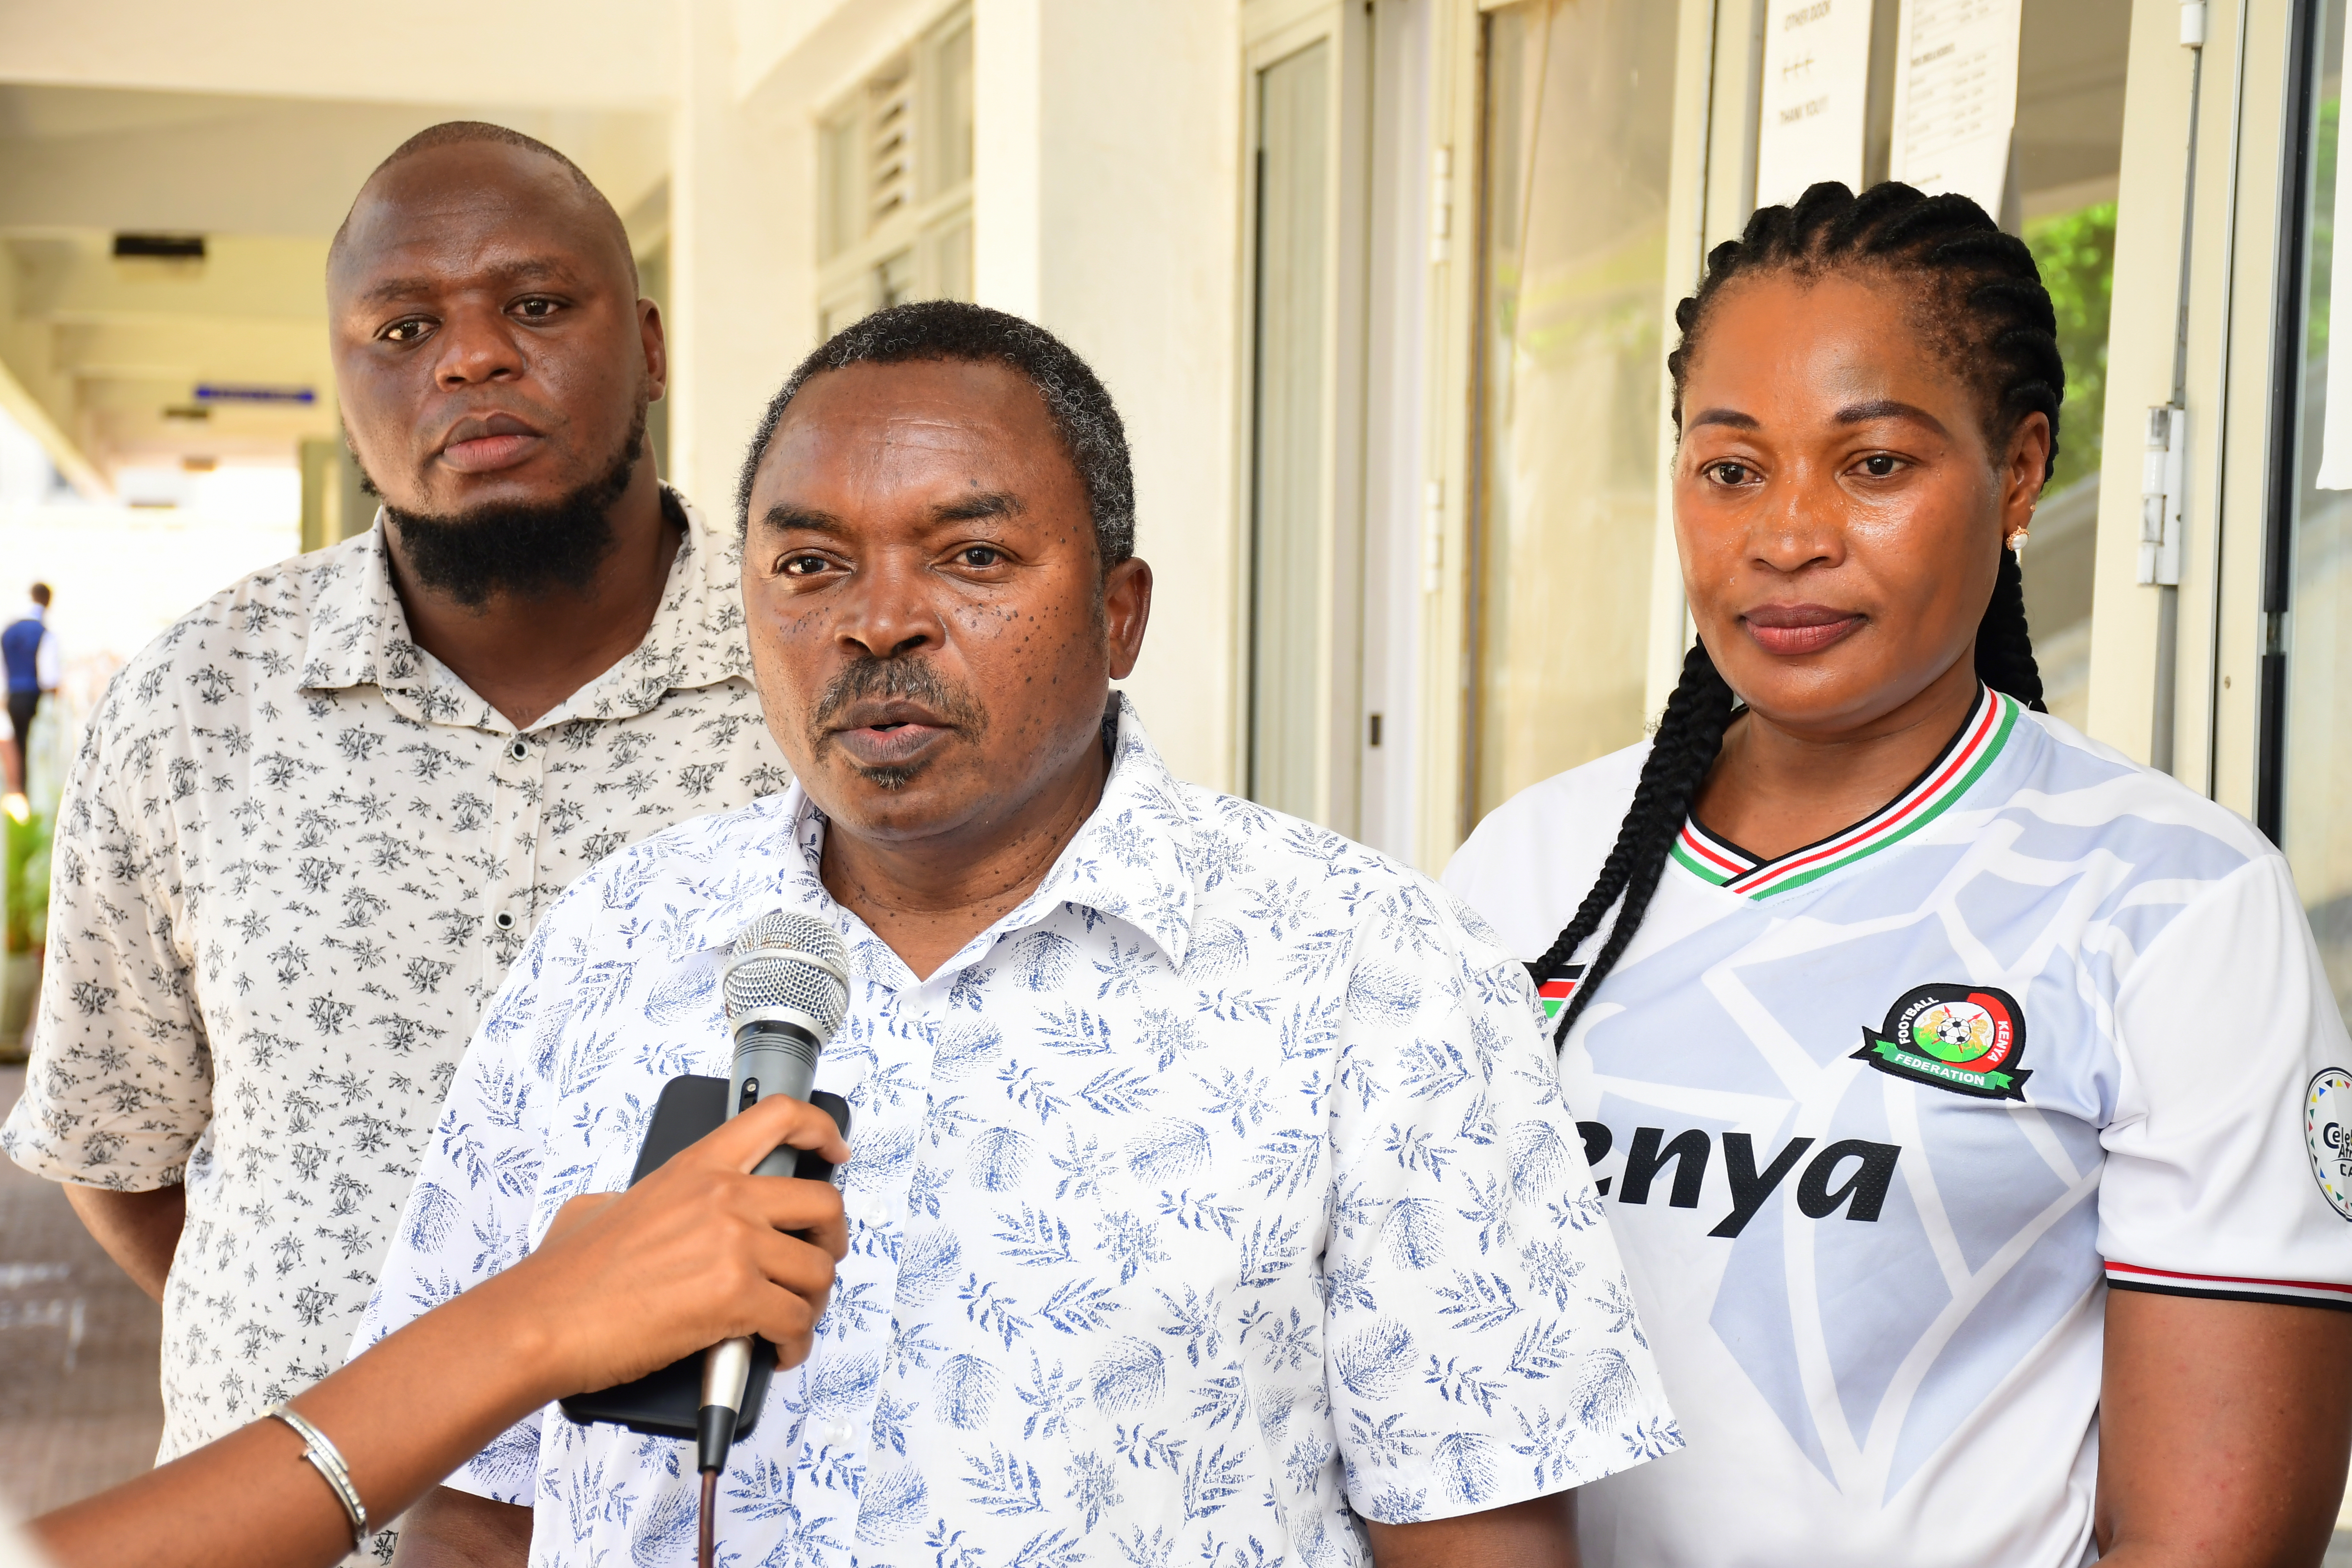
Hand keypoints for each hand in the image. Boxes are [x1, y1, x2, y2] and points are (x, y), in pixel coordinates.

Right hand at [492, 1093, 851, 1394]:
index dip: (821, 1131)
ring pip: (818, 1270)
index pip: (780, 1119)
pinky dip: (795, 1343)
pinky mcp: (736, 1298)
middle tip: (820, 1258)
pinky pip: (796, 1321)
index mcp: (697, 1167)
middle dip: (833, 1238)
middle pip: (823, 1204)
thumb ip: (638, 1197)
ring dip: (813, 1302)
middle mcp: (725, 1197)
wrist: (541, 1323)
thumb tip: (631, 1207)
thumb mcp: (599, 1207)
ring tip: (791, 1320)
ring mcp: (735, 1245)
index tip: (833, 1151)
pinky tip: (778, 1352)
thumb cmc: (564, 1277)